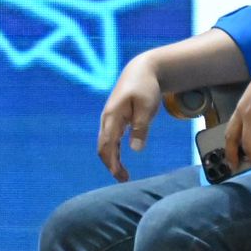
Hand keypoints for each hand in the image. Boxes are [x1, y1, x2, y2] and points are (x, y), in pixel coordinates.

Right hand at [97, 56, 161, 181]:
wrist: (141, 70)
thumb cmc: (145, 87)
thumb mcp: (147, 107)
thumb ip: (140, 127)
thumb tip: (135, 150)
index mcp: (113, 115)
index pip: (108, 144)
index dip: (112, 161)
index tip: (119, 176)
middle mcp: (107, 118)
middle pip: (103, 146)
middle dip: (110, 164)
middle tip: (123, 180)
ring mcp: (110, 118)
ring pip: (106, 143)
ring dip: (112, 159)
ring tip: (123, 174)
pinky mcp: (115, 119)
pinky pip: (111, 138)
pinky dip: (114, 151)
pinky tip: (121, 159)